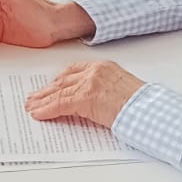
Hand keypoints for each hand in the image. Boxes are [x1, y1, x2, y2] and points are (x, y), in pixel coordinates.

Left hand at [24, 60, 144, 129]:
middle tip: (34, 97)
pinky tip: (38, 114)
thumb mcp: (120, 90)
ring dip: (42, 101)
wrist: (150, 111)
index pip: (73, 71)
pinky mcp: (86, 98)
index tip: (50, 87)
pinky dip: (47, 109)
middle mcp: (95, 71)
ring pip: (59, 92)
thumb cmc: (142, 105)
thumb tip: (90, 103)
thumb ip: (102, 91)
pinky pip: (60, 104)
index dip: (59, 80)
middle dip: (47, 90)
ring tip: (31, 107)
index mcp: (104, 67)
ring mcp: (90, 83)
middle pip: (63, 80)